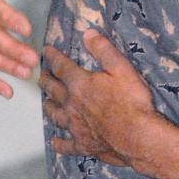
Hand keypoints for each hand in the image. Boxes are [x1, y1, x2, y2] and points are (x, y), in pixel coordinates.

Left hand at [40, 30, 159, 165]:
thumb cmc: (132, 101)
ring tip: (46, 102)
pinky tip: (55, 142)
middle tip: (41, 75)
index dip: (52, 57)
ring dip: (49, 107)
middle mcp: (72, 104)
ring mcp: (76, 126)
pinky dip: (59, 143)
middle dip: (46, 80)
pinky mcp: (83, 144)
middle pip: (53, 90)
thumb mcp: (121, 68)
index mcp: (80, 84)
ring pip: (55, 115)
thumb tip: (88, 33)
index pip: (61, 67)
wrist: (137, 136)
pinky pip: (66, 145)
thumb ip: (103, 50)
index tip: (46, 51)